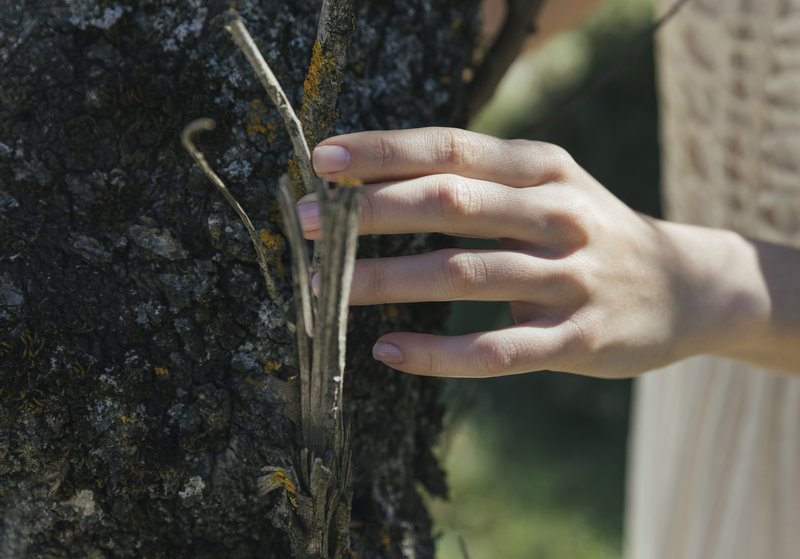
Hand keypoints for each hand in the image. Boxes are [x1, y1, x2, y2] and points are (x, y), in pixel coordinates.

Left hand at [296, 127, 770, 377]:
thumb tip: (381, 183)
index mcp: (543, 169)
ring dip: (388, 281)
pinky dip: (439, 352)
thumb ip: (480, 182)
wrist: (689, 285)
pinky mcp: (579, 338)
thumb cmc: (591, 231)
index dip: (384, 152)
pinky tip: (388, 350)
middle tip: (306, 223)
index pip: (451, 148)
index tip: (323, 161)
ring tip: (327, 293)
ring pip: (464, 276)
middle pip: (451, 205)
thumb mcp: (550, 188)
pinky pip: (497, 350)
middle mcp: (558, 215)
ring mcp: (571, 278)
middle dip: (371, 212)